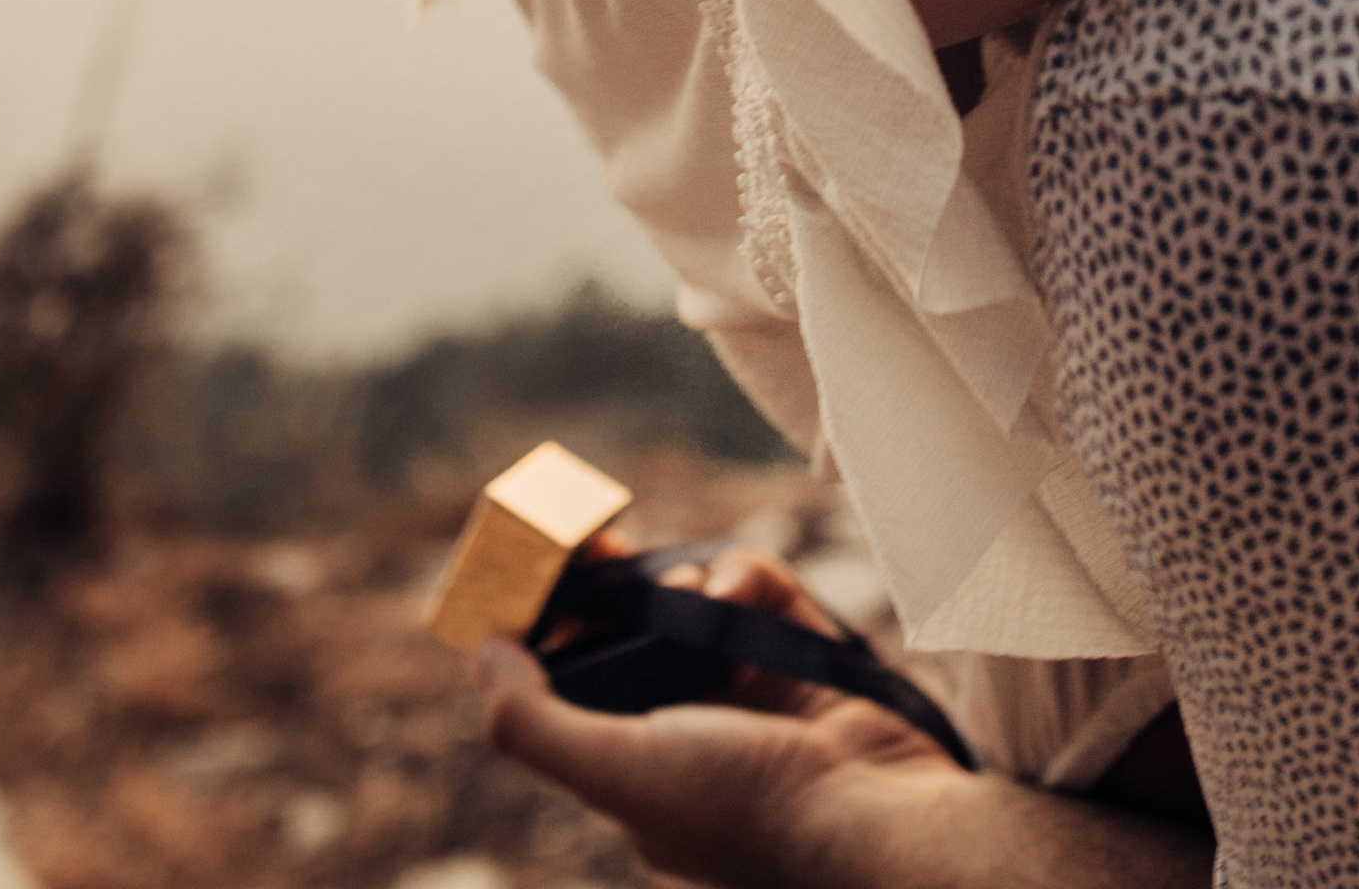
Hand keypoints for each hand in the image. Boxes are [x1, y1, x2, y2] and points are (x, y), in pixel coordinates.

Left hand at [479, 548, 954, 888]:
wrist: (874, 812)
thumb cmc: (742, 806)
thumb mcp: (617, 771)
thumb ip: (535, 719)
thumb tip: (484, 652)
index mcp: (638, 769)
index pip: (579, 682)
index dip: (558, 623)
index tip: (544, 571)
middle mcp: (689, 728)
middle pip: (636, 630)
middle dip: (619, 585)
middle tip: (606, 545)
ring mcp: (748, 690)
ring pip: (697, 602)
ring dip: (691, 582)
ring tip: (697, 595)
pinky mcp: (799, 656)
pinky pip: (759, 591)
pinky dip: (748, 579)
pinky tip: (742, 595)